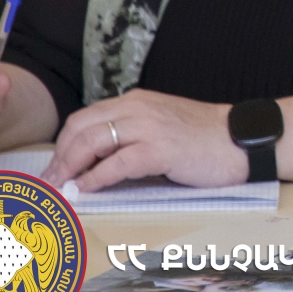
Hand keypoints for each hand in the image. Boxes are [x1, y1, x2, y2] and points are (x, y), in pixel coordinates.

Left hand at [42, 89, 245, 192]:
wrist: (242, 138)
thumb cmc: (205, 139)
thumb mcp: (162, 127)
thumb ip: (132, 135)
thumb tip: (96, 161)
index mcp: (136, 101)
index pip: (84, 118)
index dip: (63, 145)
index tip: (55, 169)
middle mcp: (138, 108)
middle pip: (80, 128)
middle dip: (59, 157)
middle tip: (50, 182)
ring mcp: (149, 126)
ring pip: (91, 141)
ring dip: (70, 168)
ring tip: (62, 188)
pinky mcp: (161, 149)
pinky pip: (116, 164)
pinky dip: (95, 179)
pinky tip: (86, 190)